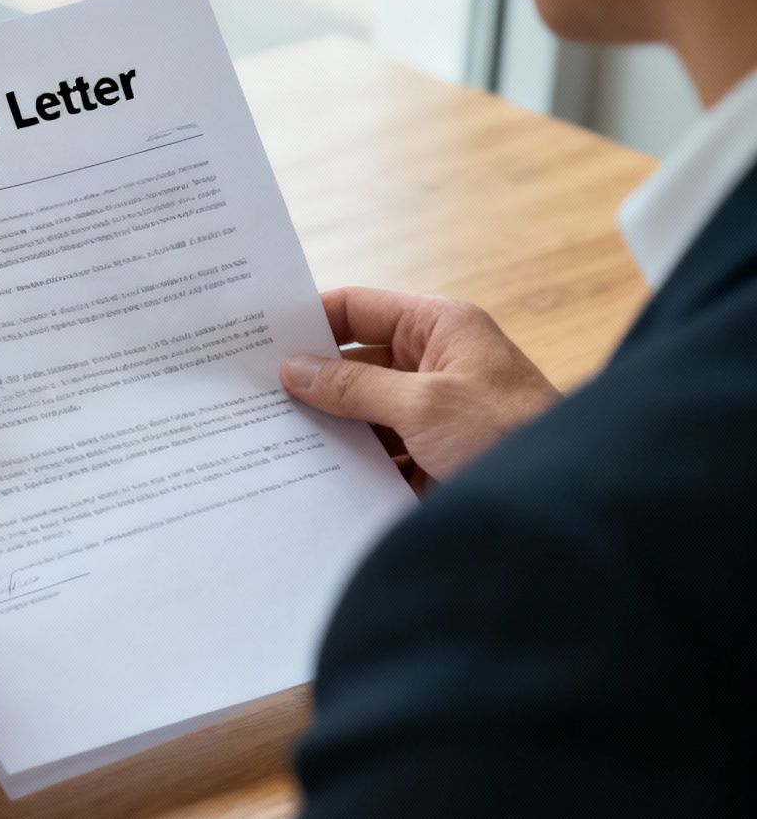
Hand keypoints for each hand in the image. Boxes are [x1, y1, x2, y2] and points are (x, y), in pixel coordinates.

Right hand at [282, 287, 559, 492]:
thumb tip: (294, 369)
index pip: (358, 310)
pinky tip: (307, 476)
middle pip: (353, 365)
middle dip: (308, 383)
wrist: (568, 508)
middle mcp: (434, 365)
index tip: (256, 338)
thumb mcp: (424, 404)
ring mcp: (431, 414)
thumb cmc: (512, 435)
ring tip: (268, 440)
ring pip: (360, 414)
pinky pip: (375, 454)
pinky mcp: (430, 458)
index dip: (308, 320)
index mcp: (439, 329)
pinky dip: (347, 465)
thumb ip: (354, 387)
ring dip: (326, 429)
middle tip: (250, 397)